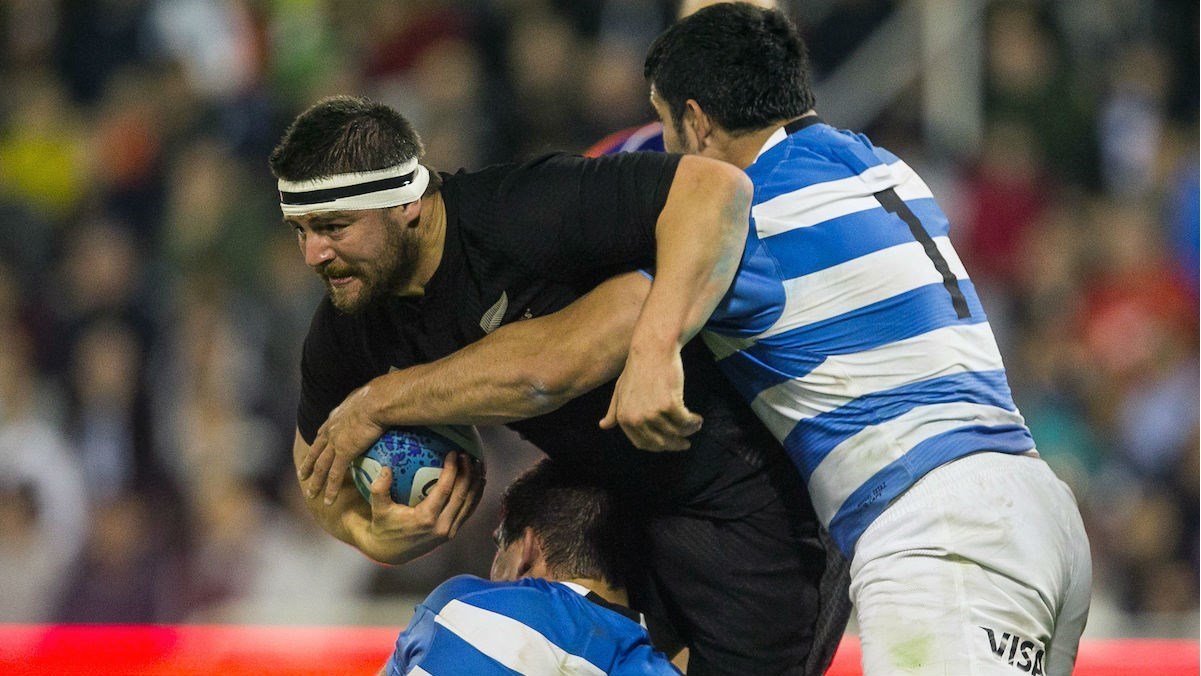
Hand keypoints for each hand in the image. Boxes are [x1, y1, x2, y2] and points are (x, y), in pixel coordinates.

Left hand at [300, 385, 383, 504]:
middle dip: (308, 464)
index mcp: (338, 416)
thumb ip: (370, 402)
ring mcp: (335, 442)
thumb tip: (381, 402)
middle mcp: (332, 429)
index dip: (319, 442)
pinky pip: (334, 475)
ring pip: (321, 466)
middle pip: (316, 451)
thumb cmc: (380, 395)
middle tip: (302, 475)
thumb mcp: (369, 397)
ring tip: (310, 494)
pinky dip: (330, 489)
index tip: (315, 449)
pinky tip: (328, 500)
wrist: (378, 400)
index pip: (324, 431)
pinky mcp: (343, 452)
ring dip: (315, 482)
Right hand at [357, 451, 485, 564]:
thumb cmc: (384, 526)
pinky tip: (479, 481)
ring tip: (478, 464)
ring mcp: (449, 531)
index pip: (444, 490)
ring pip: (469, 504)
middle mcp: (441, 526)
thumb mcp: (378, 509)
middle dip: (468, 472)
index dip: (452, 470)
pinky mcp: (452, 533)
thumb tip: (386, 468)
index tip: (454, 452)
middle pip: (462, 495)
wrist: (390, 552)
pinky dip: (475, 496)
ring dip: (476, 483)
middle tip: (468, 454)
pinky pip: (468, 511)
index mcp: (425, 519)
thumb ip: (379, 489)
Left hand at [600, 346, 700, 450]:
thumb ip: (613, 410)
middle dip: (675, 445)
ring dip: (688, 432)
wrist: (652, 349)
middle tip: (686, 444)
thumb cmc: (637, 368)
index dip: (658, 446)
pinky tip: (698, 419)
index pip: (643, 443)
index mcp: (624, 418)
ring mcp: (653, 412)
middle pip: (661, 442)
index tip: (669, 445)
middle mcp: (637, 419)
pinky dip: (694, 422)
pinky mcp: (669, 404)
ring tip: (695, 427)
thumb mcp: (620, 390)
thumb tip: (603, 426)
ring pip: (676, 432)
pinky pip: (685, 421)